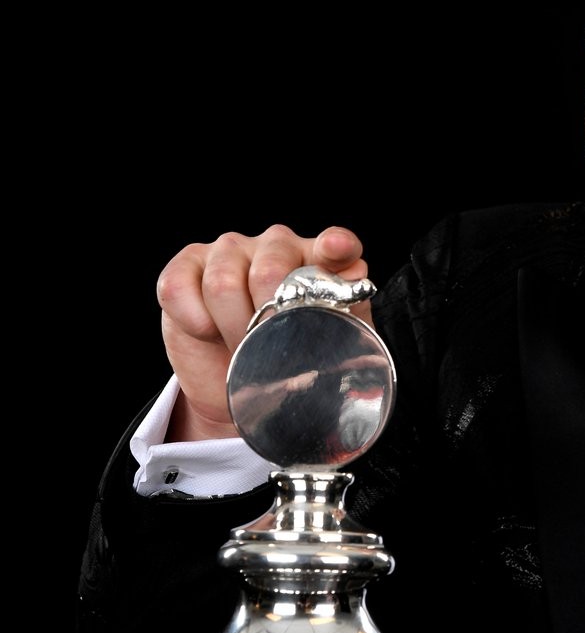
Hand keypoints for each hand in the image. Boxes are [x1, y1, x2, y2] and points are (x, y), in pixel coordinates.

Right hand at [156, 224, 370, 441]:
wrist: (240, 387)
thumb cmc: (289, 360)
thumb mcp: (324, 348)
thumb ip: (345, 326)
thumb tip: (358, 319)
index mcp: (319, 262)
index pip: (334, 245)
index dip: (335, 246)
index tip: (337, 251)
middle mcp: (277, 246)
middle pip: (269, 271)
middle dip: (266, 320)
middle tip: (269, 347)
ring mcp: (229, 251)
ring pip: (223, 282)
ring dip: (230, 326)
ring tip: (241, 347)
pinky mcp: (186, 267)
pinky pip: (179, 286)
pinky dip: (193, 318)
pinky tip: (207, 330)